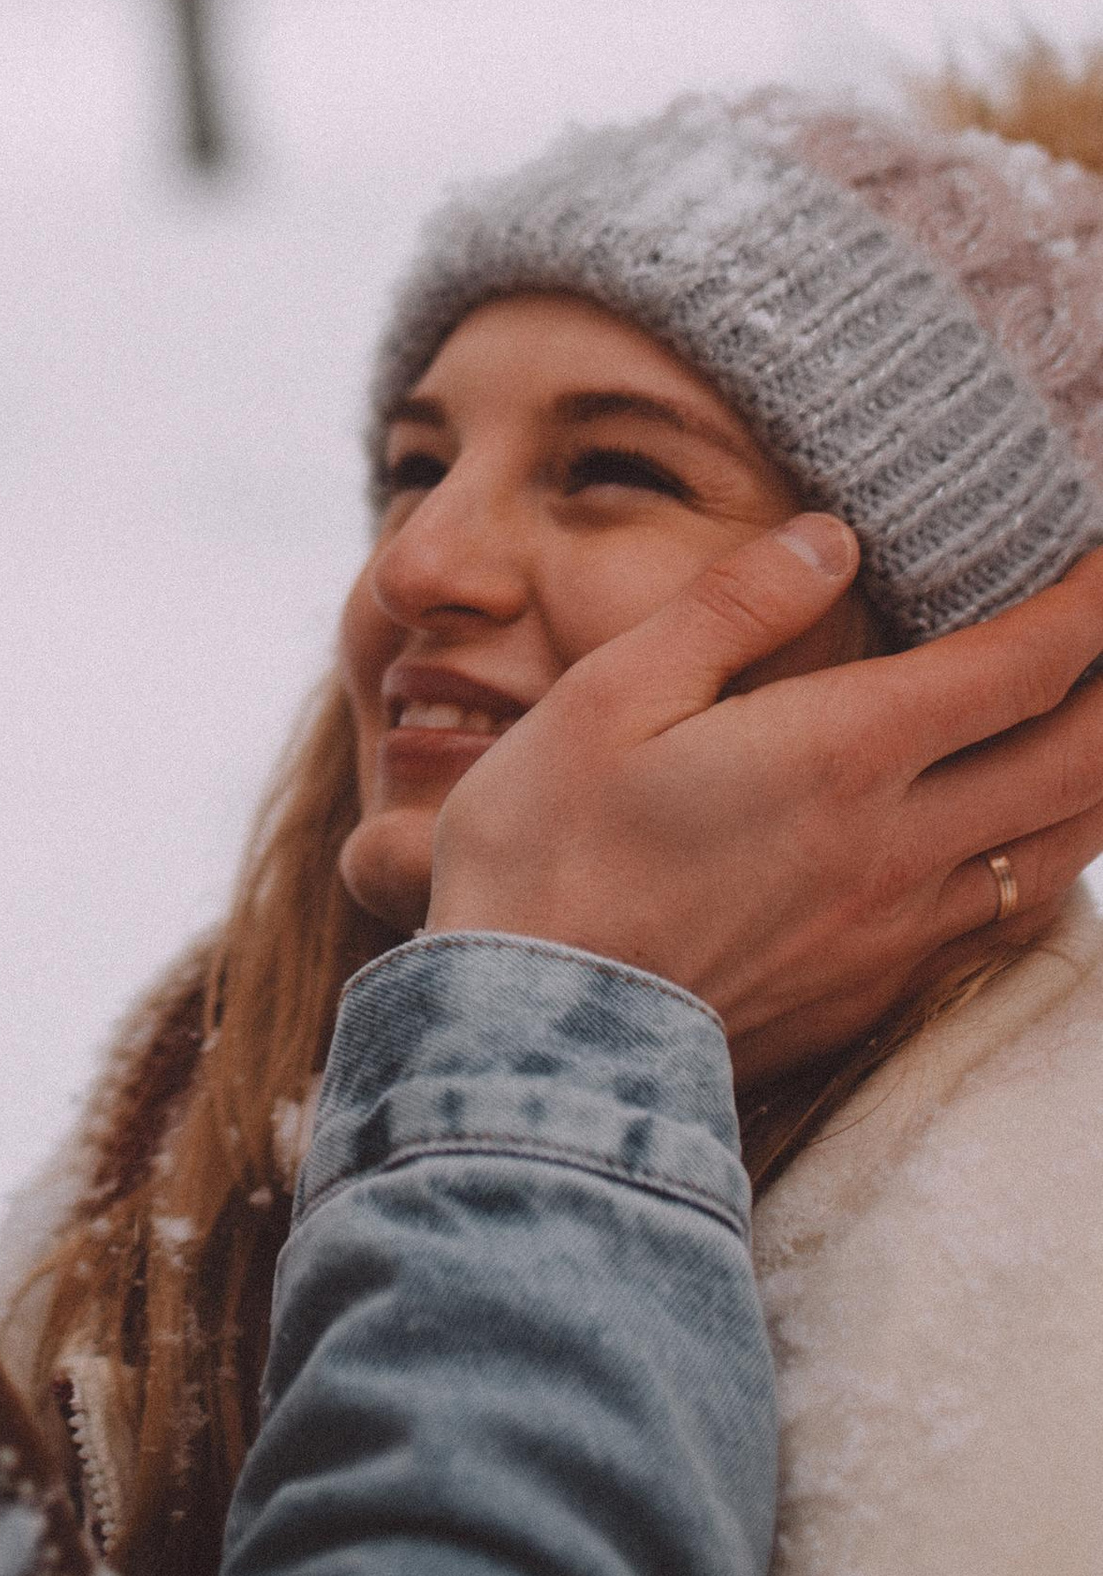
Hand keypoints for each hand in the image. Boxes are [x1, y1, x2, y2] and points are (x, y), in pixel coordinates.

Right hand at [426, 521, 1102, 1083]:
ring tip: (1093, 719)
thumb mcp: (607, 694)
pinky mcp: (872, 990)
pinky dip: (1039, 857)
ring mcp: (895, 929)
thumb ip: (731, 607)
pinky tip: (1018, 836)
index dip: (1090, 604)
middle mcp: (897, 843)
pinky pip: (999, 917)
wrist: (529, 1037)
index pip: (1023, 666)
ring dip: (1099, 774)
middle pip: (1083, 760)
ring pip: (1059, 846)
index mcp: (840, 753)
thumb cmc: (544, 852)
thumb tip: (833, 538)